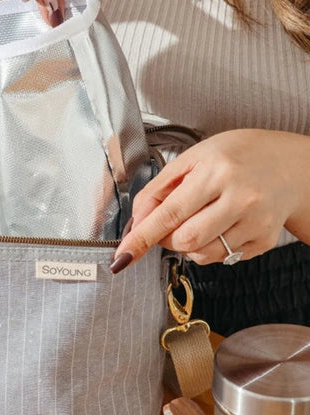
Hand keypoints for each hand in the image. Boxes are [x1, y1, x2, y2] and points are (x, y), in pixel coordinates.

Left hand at [111, 129, 309, 271]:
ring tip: (198, 219)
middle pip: (184, 240)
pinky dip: (209, 248)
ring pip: (202, 254)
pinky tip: (219, 225)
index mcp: (217, 172)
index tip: (123, 255)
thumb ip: (158, 189)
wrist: (291, 164)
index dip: (142, 238)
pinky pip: (222, 258)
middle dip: (166, 238)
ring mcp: (256, 222)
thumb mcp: (193, 158)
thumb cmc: (238, 156)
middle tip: (171, 221)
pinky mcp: (265, 240)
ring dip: (187, 245)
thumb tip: (136, 222)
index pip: (169, 214)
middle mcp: (240, 198)